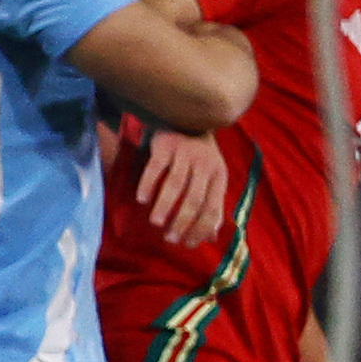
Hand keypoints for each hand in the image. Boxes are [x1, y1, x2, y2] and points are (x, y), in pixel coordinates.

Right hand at [128, 122, 234, 248]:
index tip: (187, 244)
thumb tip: (211, 236)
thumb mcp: (211, 178)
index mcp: (219, 176)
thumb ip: (211, 204)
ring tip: (156, 223)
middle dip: (182, 222)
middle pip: (195, 199)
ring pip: (176, 184)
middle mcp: (205, 165)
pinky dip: (148, 185)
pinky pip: (156, 167)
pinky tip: (141, 199)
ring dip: (165, 206)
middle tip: (169, 239)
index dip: (201, 229)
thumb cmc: (199, 156)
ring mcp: (186, 154)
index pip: (213, 208)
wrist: (188, 117)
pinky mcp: (166, 144)